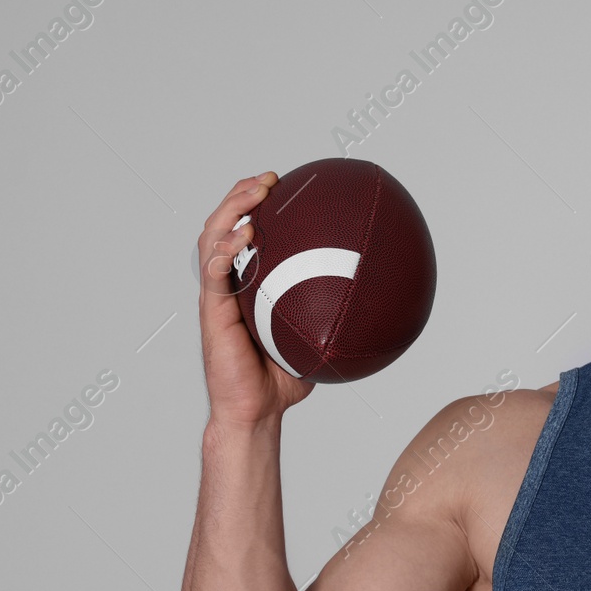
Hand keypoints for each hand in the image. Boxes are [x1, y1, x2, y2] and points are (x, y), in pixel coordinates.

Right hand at [196, 171, 315, 427]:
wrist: (256, 410)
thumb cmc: (282, 381)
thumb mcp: (317, 340)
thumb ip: (335, 316)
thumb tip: (378, 298)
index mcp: (248, 284)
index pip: (246, 234)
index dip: (257, 206)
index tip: (283, 186)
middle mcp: (229, 284)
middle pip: (224, 225)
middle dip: (242, 195)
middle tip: (269, 179)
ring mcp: (217, 295)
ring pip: (212, 239)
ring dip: (230, 210)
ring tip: (254, 194)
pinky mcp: (211, 311)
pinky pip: (214, 273)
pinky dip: (225, 250)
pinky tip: (244, 237)